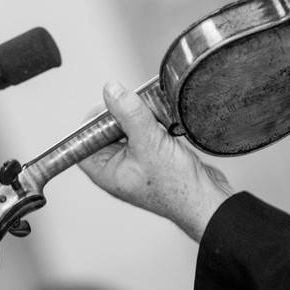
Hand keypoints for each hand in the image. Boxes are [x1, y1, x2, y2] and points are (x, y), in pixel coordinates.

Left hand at [79, 80, 234, 241]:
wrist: (206, 199)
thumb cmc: (176, 187)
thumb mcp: (148, 143)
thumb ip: (129, 114)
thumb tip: (112, 90)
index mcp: (106, 171)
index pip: (83, 142)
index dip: (92, 121)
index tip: (107, 104)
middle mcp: (118, 167)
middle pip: (106, 131)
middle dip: (120, 114)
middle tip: (134, 105)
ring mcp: (137, 161)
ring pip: (127, 128)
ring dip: (139, 116)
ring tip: (152, 114)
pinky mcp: (154, 155)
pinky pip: (145, 131)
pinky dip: (153, 122)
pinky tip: (164, 121)